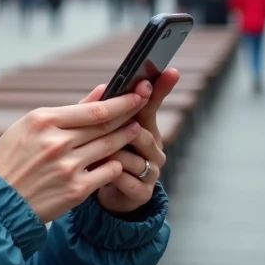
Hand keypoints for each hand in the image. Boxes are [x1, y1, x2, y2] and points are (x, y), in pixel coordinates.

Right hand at [0, 83, 151, 222]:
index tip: (137, 94)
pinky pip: (108, 172)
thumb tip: (102, 91)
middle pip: (105, 125)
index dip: (121, 101)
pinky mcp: (75, 190)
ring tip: (134, 131)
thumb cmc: (11, 159)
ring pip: (110, 147)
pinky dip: (116, 164)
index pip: (94, 109)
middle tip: (143, 107)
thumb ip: (70, 111)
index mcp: (42, 121)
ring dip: (126, 137)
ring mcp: (67, 167)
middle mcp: (56, 142)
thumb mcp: (30, 127)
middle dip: (130, 114)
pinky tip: (118, 160)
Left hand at [93, 68, 178, 213]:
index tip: (169, 70)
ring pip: (134, 156)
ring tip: (95, 153)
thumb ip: (99, 112)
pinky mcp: (142, 192)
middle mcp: (154, 148)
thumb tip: (104, 86)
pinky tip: (101, 173)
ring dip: (113, 154)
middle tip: (107, 126)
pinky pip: (127, 179)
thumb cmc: (103, 156)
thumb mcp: (98, 131)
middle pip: (142, 132)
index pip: (152, 104)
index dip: (160, 88)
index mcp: (144, 128)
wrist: (106, 194)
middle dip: (123, 130)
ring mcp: (151, 170)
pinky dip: (112, 175)